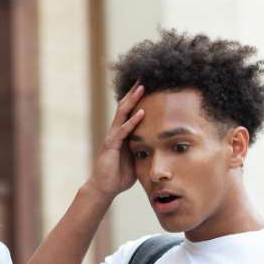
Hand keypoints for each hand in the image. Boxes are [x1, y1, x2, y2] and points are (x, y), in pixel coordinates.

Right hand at [88, 82, 145, 199]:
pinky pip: (123, 131)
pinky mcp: (111, 146)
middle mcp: (116, 131)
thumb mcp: (136, 160)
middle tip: (144, 75)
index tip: (148, 83)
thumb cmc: (119, 176)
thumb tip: (160, 145)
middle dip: (134, 91)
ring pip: (123, 114)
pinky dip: (133, 121)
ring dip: (133, 100)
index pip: (130, 110)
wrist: (104, 188)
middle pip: (125, 106)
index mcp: (123, 133)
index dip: (138, 97)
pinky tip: (142, 112)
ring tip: (142, 87)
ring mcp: (112, 137)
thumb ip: (144, 149)